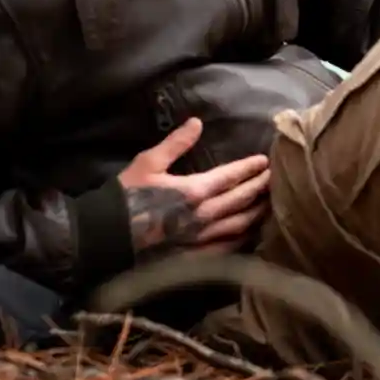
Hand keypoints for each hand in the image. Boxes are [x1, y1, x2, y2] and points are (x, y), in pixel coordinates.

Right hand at [117, 118, 271, 256]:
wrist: (105, 238)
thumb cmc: (125, 197)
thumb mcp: (148, 163)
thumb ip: (176, 144)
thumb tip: (197, 122)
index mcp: (194, 191)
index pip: (232, 176)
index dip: (250, 168)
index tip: (265, 161)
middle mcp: (205, 216)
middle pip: (242, 200)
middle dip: (260, 187)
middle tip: (275, 178)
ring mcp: (202, 239)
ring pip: (240, 225)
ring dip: (257, 212)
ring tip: (269, 202)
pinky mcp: (196, 257)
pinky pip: (228, 248)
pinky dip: (243, 238)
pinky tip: (250, 232)